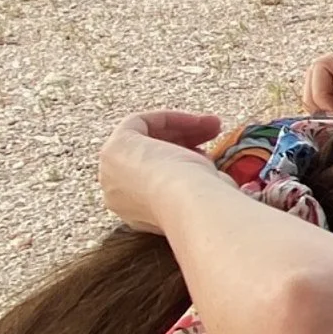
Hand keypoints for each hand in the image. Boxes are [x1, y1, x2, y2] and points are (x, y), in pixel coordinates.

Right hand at [99, 111, 224, 232]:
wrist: (191, 205)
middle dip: (185, 140)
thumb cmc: (207, 208)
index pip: (157, 179)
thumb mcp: (207, 197)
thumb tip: (220, 180)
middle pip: (150, 157)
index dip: (183, 162)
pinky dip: (169, 118)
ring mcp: (112, 173)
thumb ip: (204, 188)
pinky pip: (139, 123)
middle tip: (214, 131)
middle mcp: (119, 196)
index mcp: (138, 215)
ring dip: (182, 128)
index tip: (211, 154)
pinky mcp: (114, 148)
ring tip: (215, 125)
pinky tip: (196, 121)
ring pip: (145, 140)